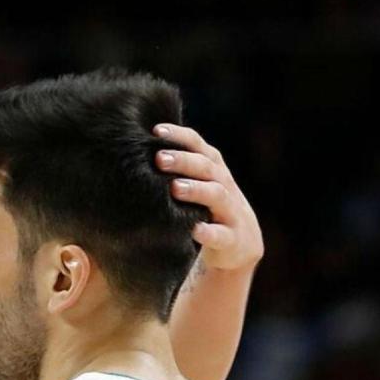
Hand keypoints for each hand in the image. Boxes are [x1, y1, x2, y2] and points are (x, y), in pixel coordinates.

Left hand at [154, 123, 263, 271]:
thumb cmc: (207, 211)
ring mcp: (231, 213)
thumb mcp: (197, 187)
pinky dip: (208, 232)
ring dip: (196, 189)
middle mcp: (225, 187)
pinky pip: (222, 235)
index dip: (180, 136)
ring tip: (175, 188)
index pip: (199, 146)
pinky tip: (194, 230)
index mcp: (214, 171)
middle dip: (184, 161)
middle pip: (207, 168)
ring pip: (217, 195)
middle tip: (159, 158)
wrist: (241, 248)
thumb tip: (138, 152)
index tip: (156, 131)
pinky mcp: (233, 240)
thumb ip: (177, 171)